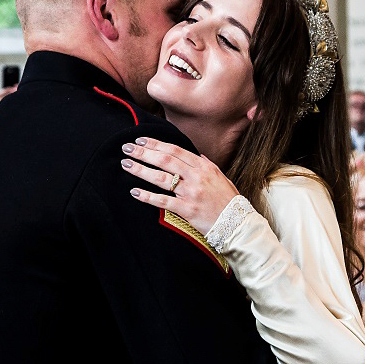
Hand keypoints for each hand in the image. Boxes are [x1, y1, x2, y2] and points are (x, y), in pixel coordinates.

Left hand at [121, 137, 238, 234]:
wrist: (237, 224)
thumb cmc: (228, 201)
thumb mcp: (221, 177)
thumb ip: (207, 165)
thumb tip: (197, 155)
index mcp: (204, 167)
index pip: (176, 150)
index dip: (157, 144)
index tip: (141, 139)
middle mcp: (196, 177)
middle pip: (165, 160)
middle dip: (144, 152)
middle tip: (127, 148)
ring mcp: (191, 193)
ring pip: (161, 178)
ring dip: (141, 170)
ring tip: (126, 164)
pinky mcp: (186, 210)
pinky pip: (163, 201)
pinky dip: (147, 196)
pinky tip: (134, 191)